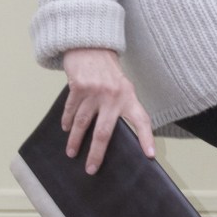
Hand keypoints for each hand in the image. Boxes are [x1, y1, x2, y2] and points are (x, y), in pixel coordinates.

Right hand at [62, 47, 155, 173]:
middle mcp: (113, 96)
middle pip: (104, 132)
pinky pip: (71, 110)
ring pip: (83, 123)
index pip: (142, 120)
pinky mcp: (78, 87)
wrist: (92, 47)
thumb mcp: (124, 87)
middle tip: (91, 169)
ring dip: (76, 141)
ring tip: (72, 153)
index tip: (150, 155)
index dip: (147, 138)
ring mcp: (94, 92)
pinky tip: (66, 129)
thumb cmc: (109, 71)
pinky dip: (67, 121)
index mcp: (128, 97)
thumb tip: (117, 134)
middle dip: (97, 154)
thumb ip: (123, 107)